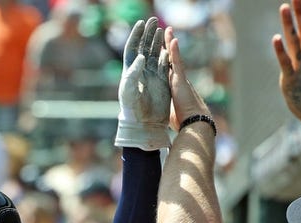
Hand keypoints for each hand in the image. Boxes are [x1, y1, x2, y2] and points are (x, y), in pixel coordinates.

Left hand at [115, 17, 170, 150]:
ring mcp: (152, 77)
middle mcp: (141, 73)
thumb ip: (134, 73)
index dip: (136, 35)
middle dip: (148, 34)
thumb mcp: (130, 92)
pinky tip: (169, 46)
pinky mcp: (162, 83)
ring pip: (156, 54)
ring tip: (162, 29)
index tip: (141, 23)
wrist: (145, 124)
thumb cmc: (133, 111)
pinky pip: (165, 65)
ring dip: (158, 42)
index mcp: (131, 72)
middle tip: (153, 20)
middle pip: (145, 48)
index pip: (133, 49)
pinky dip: (167, 55)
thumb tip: (142, 56)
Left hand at [165, 27, 210, 132]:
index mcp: (173, 87)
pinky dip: (174, 51)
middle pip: (169, 60)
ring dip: (170, 43)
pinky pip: (176, 62)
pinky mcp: (180, 80)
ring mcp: (179, 78)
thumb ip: (165, 105)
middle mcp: (177, 80)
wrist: (193, 124)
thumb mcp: (169, 110)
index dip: (163, 61)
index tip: (160, 51)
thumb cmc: (182, 121)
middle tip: (165, 34)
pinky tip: (172, 40)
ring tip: (167, 30)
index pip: (166, 70)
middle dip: (167, 47)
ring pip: (173, 57)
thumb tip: (156, 109)